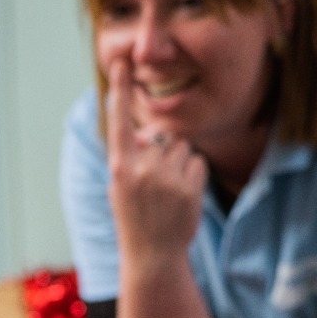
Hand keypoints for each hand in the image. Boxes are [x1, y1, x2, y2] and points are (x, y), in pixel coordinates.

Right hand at [104, 58, 206, 263]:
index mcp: (119, 166)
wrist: (152, 255)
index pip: (119, 121)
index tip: (122, 62)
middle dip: (165, 151)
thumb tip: (152, 133)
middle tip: (156, 184)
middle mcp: (141, 168)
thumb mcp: (121, 186)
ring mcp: (165, 177)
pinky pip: (198, 162)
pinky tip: (182, 197)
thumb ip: (132, 156)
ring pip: (183, 148)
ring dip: (181, 165)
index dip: (121, 90)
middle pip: (164, 136)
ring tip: (169, 193)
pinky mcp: (188, 186)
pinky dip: (194, 176)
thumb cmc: (135, 217)